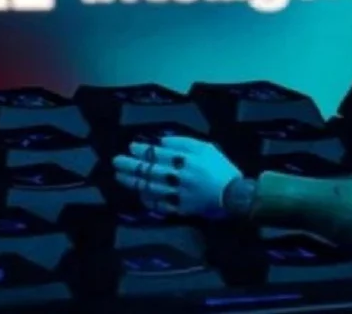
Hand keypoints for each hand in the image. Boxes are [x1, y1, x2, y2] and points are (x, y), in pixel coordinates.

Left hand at [112, 136, 242, 217]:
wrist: (235, 196)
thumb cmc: (222, 169)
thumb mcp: (207, 148)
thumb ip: (184, 143)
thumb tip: (161, 142)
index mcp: (187, 161)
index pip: (159, 154)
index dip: (143, 151)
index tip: (131, 147)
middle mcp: (179, 177)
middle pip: (150, 171)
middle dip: (131, 165)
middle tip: (116, 162)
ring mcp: (178, 195)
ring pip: (151, 188)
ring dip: (134, 182)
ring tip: (120, 177)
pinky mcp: (180, 209)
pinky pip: (160, 205)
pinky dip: (148, 200)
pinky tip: (139, 195)